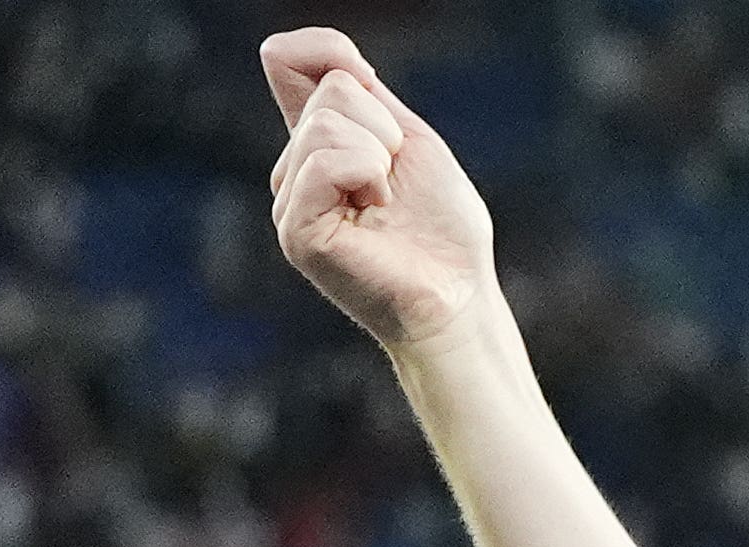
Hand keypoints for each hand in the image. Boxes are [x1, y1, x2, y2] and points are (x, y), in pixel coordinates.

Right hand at [262, 31, 501, 357]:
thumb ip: (366, 94)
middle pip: (333, 91)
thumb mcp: (412, 142)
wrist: (459, 294)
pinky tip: (375, 211)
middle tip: (398, 184)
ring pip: (328, 125)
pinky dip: (366, 175)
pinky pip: (325, 164)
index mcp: (320, 140)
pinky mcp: (294, 227)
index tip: (373, 82)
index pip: (292, 62)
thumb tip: (315, 51)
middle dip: (386, 130)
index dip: (326, 50)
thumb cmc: (442, 227)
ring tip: (386, 202)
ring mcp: (289, 196)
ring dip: (380, 158)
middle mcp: (295, 164)